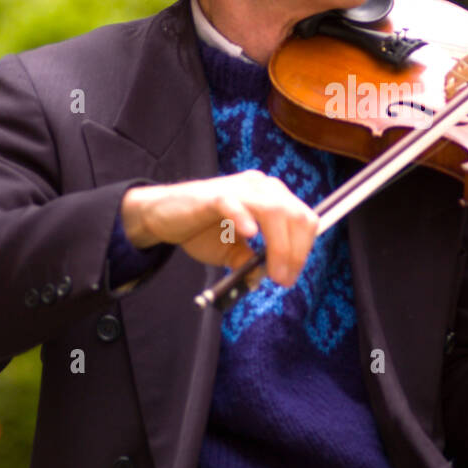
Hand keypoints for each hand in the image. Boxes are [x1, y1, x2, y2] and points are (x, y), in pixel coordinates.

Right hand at [120, 172, 318, 287]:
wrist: (162, 216)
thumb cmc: (200, 229)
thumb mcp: (230, 251)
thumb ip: (248, 261)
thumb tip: (260, 280)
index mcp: (271, 196)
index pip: (304, 218)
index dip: (304, 248)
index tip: (292, 275)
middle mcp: (260, 187)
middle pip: (295, 215)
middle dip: (296, 251)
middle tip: (284, 279)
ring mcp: (238, 189)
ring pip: (273, 211)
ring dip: (279, 246)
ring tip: (273, 272)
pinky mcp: (213, 196)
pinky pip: (234, 203)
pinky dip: (244, 218)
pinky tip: (250, 233)